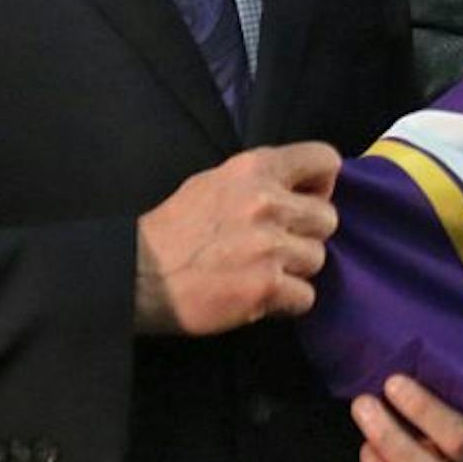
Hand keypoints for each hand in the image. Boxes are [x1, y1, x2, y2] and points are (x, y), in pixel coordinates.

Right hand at [133, 143, 340, 334]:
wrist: (134, 276)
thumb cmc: (174, 229)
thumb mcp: (216, 182)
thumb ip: (261, 181)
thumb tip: (301, 189)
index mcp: (255, 168)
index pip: (326, 160)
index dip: (322, 184)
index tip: (304, 201)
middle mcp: (267, 202)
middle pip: (328, 218)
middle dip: (306, 235)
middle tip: (276, 246)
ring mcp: (268, 246)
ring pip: (318, 258)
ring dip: (294, 270)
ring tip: (261, 271)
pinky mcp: (265, 287)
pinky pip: (306, 297)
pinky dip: (286, 302)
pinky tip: (260, 297)